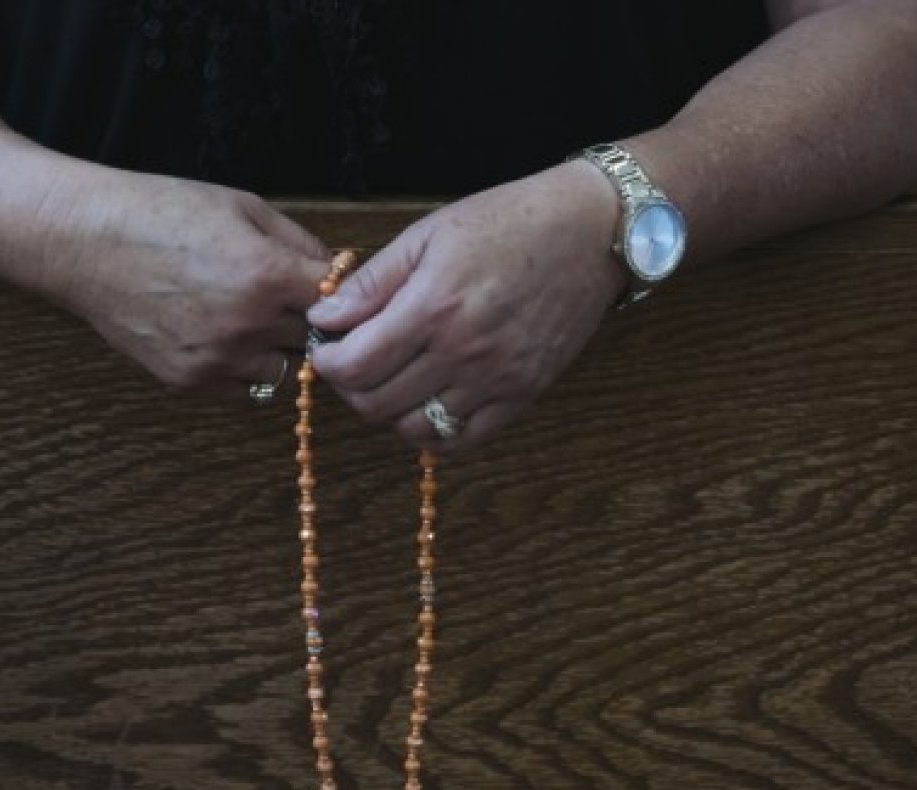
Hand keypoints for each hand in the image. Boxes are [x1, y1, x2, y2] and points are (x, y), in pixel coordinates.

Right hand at [31, 168, 329, 398]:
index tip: (328, 283)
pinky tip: (222, 333)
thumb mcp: (242, 207)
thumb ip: (299, 243)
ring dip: (279, 348)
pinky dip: (244, 367)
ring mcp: (217, 359)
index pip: (341, 302)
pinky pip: (244, 388)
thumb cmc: (163, 211)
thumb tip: (341, 270)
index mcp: (267, 276)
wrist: (86, 241)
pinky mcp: (190, 381)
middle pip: (316, 340)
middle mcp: (247, 326)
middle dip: (311, 320)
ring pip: (284, 370)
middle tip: (289, 297)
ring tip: (252, 316)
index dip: (340, 291)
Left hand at [306, 161, 629, 450]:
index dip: (327, 362)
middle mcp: (465, 351)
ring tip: (394, 377)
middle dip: (351, 386)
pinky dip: (434, 431)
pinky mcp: (523, 395)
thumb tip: (325, 318)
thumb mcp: (430, 234)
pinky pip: (462, 440)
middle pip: (376, 404)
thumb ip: (373, 282)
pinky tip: (429, 400)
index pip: (354, 366)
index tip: (329, 345)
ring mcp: (497, 379)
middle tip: (356, 360)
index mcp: (434, 306)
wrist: (592, 232)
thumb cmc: (509, 222)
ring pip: (415, 430)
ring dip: (390, 410)